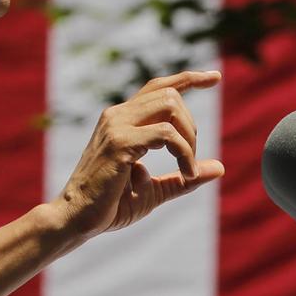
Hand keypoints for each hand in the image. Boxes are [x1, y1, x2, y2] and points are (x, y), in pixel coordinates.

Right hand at [51, 70, 223, 240]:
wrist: (75, 219)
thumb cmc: (109, 205)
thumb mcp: (154, 190)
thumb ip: (184, 177)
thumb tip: (219, 167)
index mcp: (121, 120)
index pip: (157, 87)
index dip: (188, 78)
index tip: (215, 77)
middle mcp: (117, 115)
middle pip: (169, 94)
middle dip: (191, 125)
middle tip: (190, 161)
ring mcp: (116, 126)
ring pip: (170, 105)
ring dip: (189, 137)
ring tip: (188, 169)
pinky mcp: (120, 143)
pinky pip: (166, 134)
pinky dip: (184, 152)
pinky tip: (186, 173)